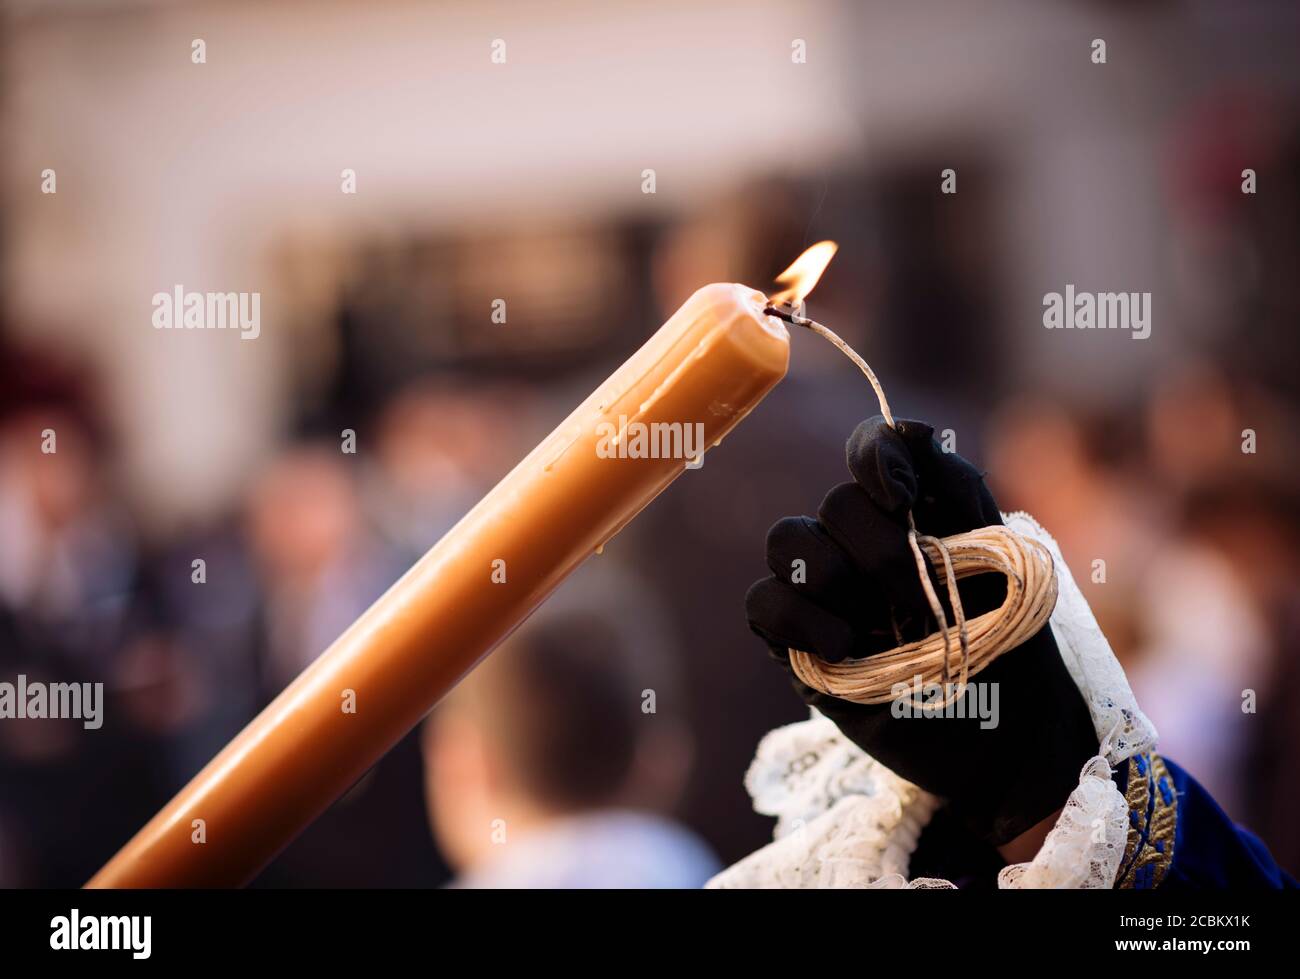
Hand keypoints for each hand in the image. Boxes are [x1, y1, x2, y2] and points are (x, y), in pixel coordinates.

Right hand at [745, 416, 1097, 845]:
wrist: (1007, 745)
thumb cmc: (1014, 651)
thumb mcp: (1008, 561)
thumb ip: (960, 487)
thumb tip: (908, 430)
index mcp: (911, 515)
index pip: (871, 449)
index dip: (876, 459)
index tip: (905, 499)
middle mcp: (861, 545)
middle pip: (835, 504)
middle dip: (881, 552)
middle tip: (922, 604)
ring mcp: (826, 594)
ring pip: (786, 541)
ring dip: (834, 577)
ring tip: (881, 628)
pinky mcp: (799, 644)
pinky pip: (763, 604)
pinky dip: (800, 619)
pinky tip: (845, 648)